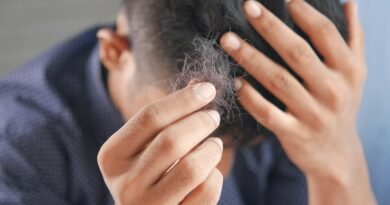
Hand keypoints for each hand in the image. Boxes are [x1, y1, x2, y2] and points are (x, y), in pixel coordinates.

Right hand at [97, 82, 223, 204]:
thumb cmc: (148, 170)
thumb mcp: (145, 144)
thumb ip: (166, 116)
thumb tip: (199, 85)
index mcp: (112, 156)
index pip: (150, 117)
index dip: (184, 100)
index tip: (208, 89)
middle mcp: (125, 184)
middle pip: (172, 140)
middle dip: (200, 122)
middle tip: (213, 116)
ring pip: (192, 168)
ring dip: (211, 150)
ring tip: (214, 144)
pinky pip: (206, 192)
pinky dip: (215, 176)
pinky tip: (209, 172)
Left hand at [220, 0, 375, 203]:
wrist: (336, 154)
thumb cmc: (341, 105)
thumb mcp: (354, 74)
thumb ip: (352, 38)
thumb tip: (348, 3)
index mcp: (348, 70)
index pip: (326, 34)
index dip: (305, 14)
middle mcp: (332, 90)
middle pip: (297, 53)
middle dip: (270, 27)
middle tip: (247, 6)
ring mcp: (313, 114)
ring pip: (278, 80)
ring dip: (251, 58)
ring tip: (228, 40)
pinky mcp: (294, 134)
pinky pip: (268, 113)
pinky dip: (250, 97)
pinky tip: (236, 81)